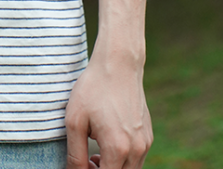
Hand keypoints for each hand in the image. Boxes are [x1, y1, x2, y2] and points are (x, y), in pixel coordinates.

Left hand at [64, 52, 151, 168]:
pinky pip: (137, 157)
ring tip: (96, 152)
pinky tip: (108, 140)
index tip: (80, 163)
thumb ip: (75, 153)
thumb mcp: (75, 120)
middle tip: (88, 160)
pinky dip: (123, 158)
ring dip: (114, 168)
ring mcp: (145, 142)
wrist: (118, 64)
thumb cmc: (93, 89)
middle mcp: (137, 149)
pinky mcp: (148, 134)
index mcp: (118, 148)